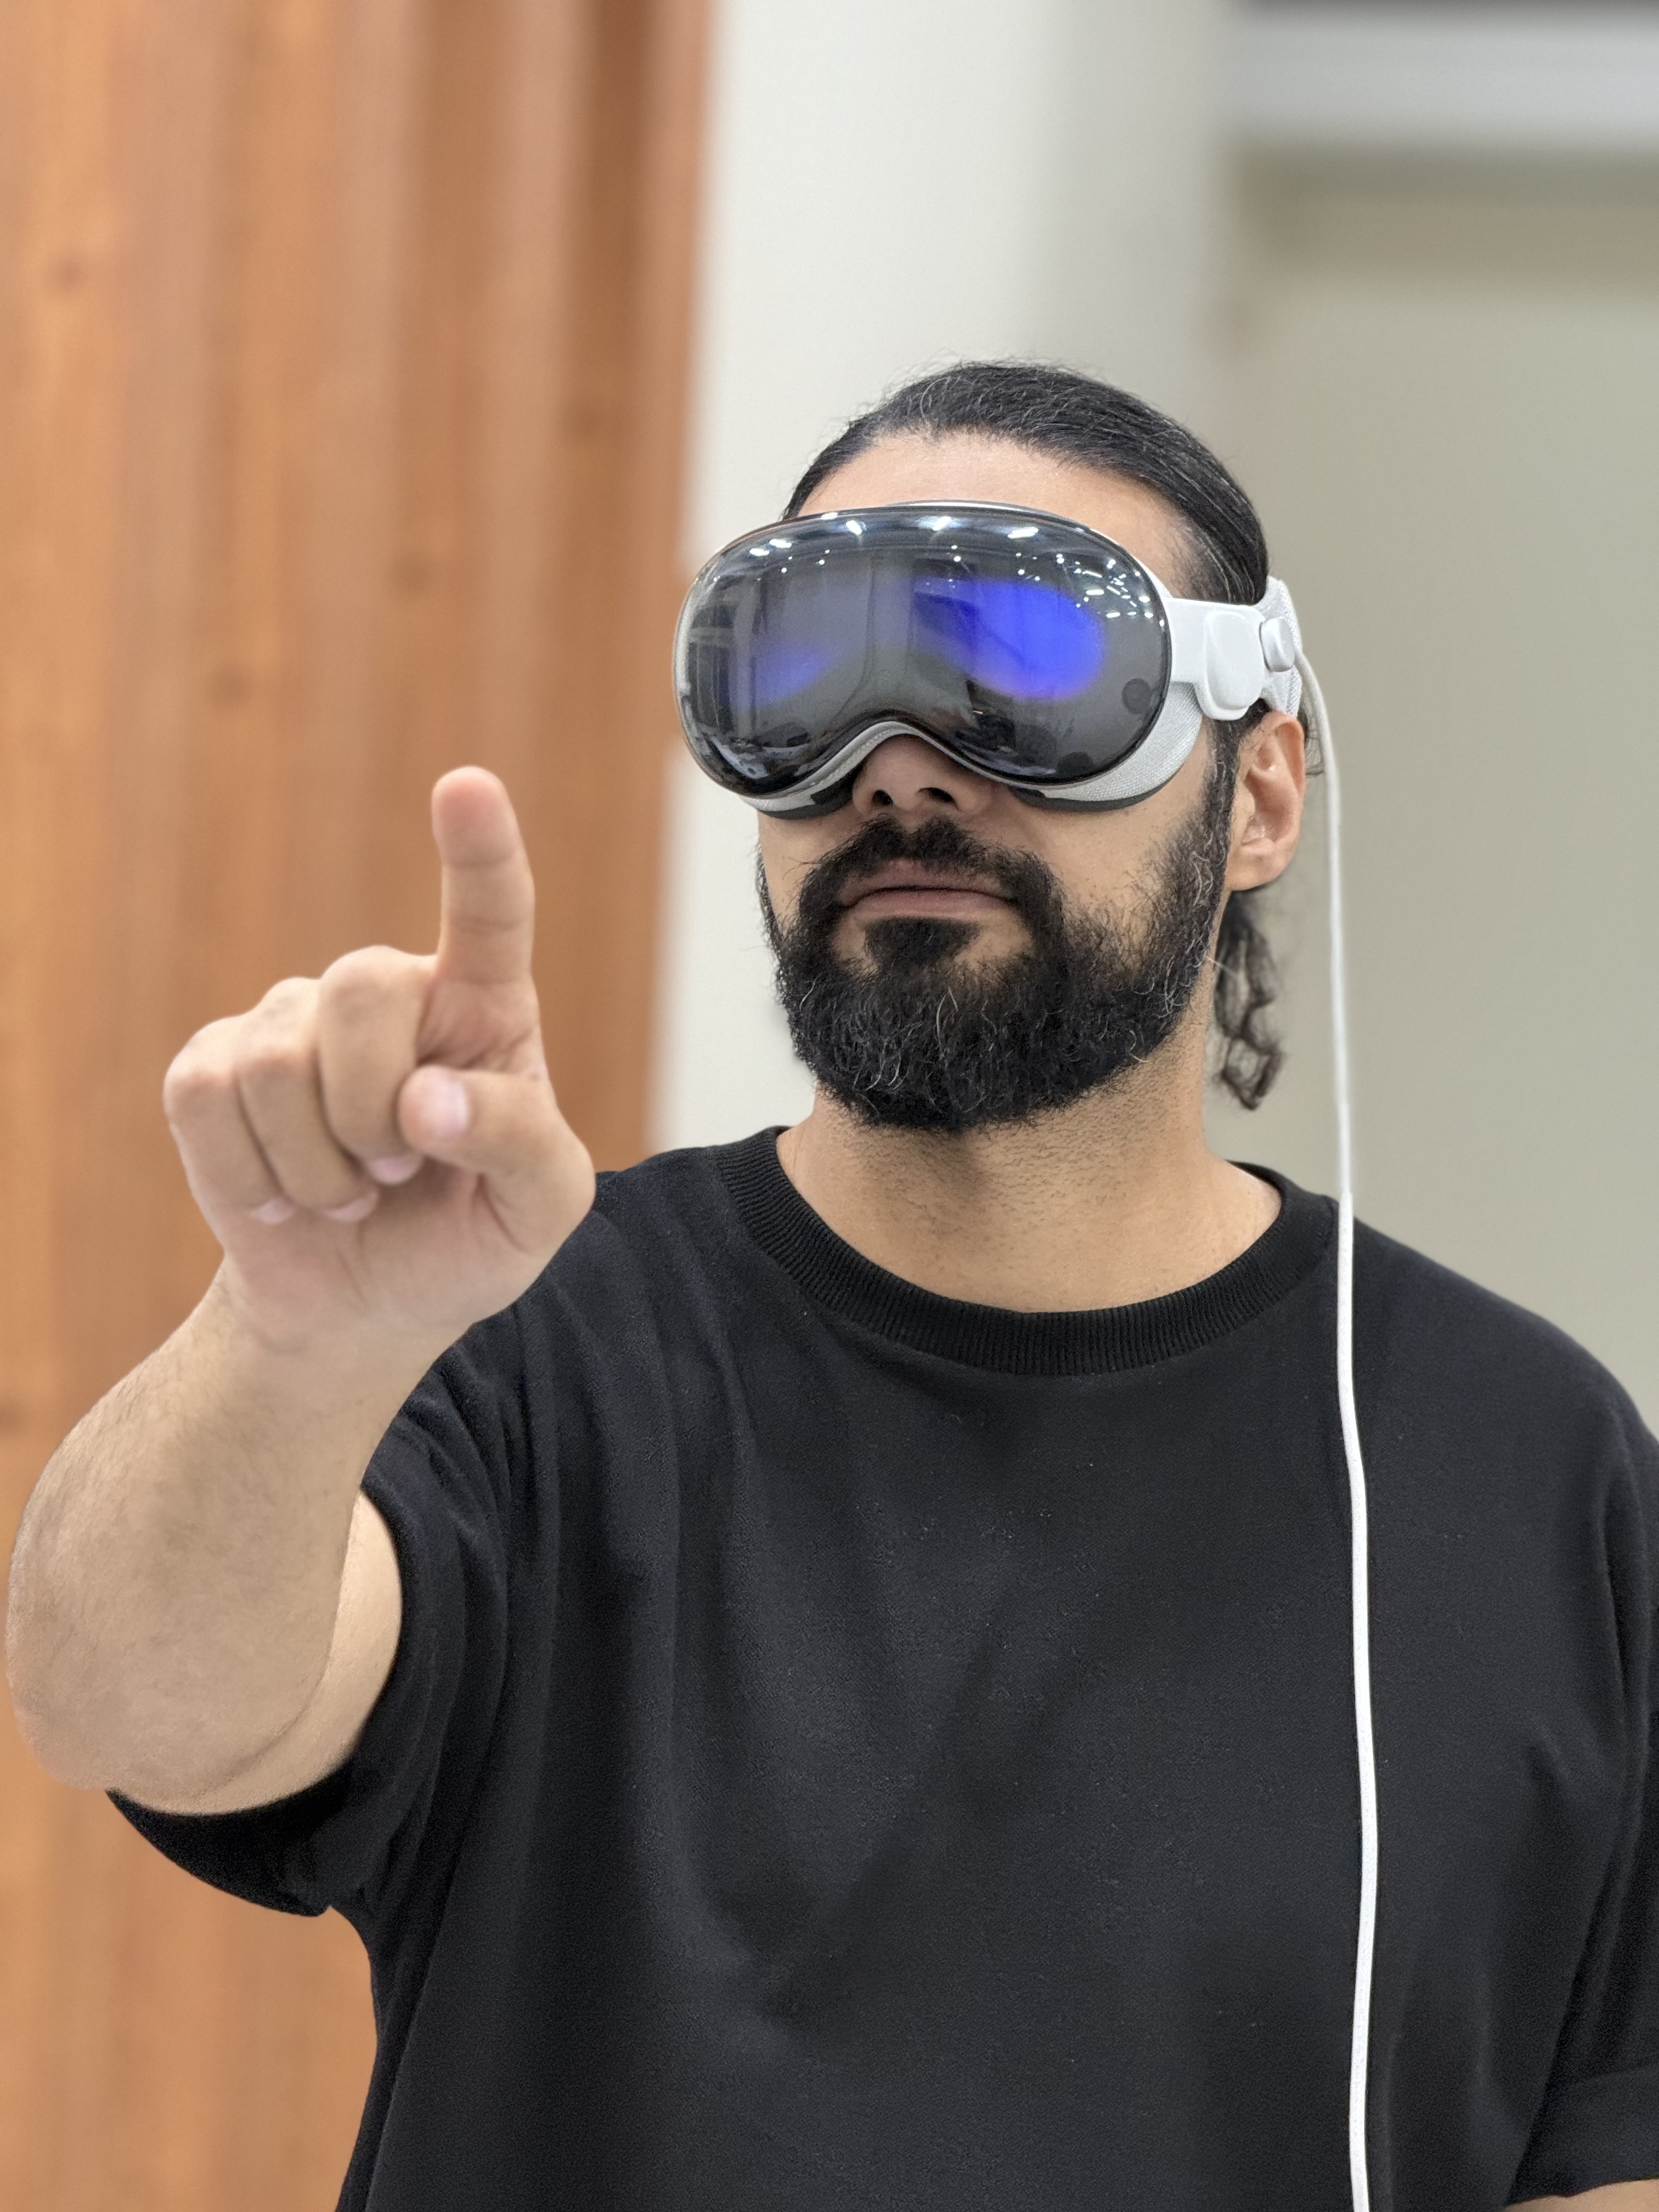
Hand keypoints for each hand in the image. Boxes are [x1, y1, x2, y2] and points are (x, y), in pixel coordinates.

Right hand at [163, 768, 594, 1361]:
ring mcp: (292, 1021)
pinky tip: (287, 1200)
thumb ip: (519, 1143)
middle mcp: (390, 992)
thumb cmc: (470, 1237)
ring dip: (318, 1168)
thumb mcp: (539, 1211)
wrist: (369, 1301)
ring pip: (275, 1061)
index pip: (490, 914)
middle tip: (398, 1176)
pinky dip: (252, 1179)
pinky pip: (207, 1099)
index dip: (480, 850)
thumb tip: (428, 1100)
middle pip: (360, 987)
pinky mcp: (214, 1065)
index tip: (467, 787)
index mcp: (485, 1008)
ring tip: (351, 1195)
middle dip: (373, 1111)